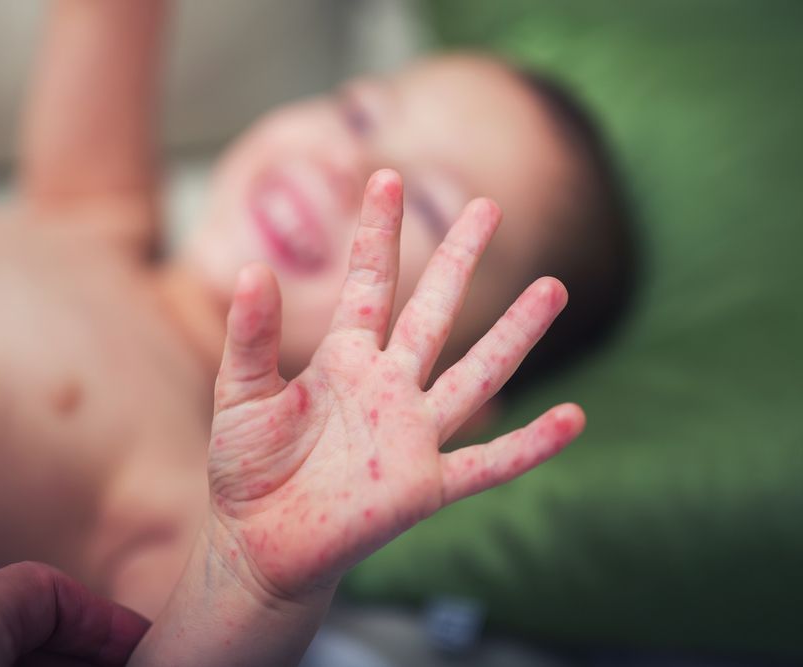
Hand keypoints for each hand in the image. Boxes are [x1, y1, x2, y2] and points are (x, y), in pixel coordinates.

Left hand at [207, 169, 585, 600]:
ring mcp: (412, 434)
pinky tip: (573, 418)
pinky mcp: (426, 485)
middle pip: (433, 311)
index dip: (377, 232)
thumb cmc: (248, 468)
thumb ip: (250, 339)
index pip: (368, 283)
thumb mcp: (240, 397)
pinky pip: (488, 463)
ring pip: (475, 373)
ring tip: (553, 288)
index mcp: (343, 360)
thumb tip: (252, 270)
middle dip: (459, 259)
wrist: (259, 543)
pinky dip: (531, 445)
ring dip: (514, 334)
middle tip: (488, 205)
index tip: (386, 177)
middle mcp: (387, 386)